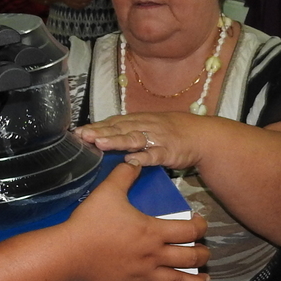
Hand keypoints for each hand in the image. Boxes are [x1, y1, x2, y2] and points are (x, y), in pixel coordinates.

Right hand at [61, 161, 208, 280]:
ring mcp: (141, 275)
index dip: (200, 226)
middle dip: (202, 254)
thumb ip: (126, 173)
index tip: (201, 223)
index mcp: (153, 232)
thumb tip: (136, 158)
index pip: (189, 231)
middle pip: (189, 258)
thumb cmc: (90, 222)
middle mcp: (153, 256)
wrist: (69, 251)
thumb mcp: (109, 191)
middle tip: (205, 252)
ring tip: (203, 280)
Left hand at [78, 112, 205, 171]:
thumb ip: (129, 130)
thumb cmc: (173, 132)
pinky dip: (142, 157)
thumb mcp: (149, 126)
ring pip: (133, 138)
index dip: (96, 126)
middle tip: (83, 135)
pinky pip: (154, 155)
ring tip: (100, 143)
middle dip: (100, 132)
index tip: (78, 131)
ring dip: (116, 140)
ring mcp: (157, 139)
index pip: (114, 122)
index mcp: (139, 120)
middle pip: (120, 128)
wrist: (202, 136)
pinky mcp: (168, 152)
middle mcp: (145, 126)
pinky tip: (130, 160)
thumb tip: (104, 135)